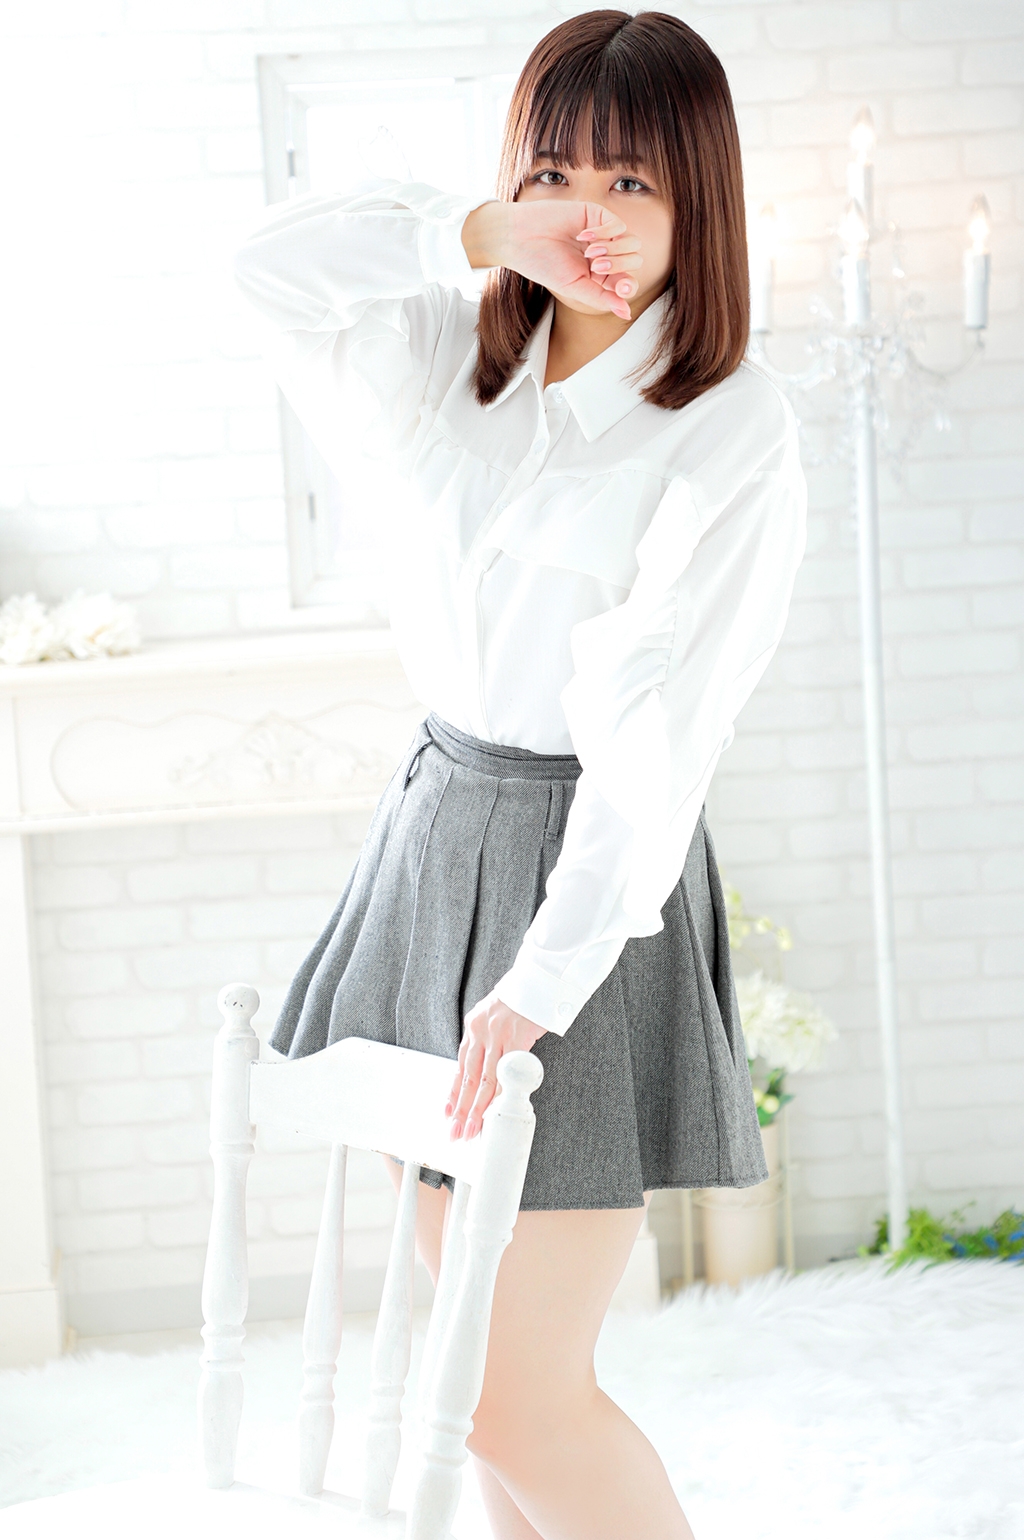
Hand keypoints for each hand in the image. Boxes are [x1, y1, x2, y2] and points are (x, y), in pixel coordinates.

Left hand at [446, 991, 546, 1140]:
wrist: (540, 978)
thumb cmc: (522, 999)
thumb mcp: (494, 1016)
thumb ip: (489, 1040)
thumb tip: (487, 1070)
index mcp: (473, 1026)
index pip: (460, 1067)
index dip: (454, 1093)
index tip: (448, 1114)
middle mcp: (480, 1030)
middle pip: (469, 1078)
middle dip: (462, 1109)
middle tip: (456, 1132)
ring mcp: (498, 1034)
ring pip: (486, 1080)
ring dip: (478, 1109)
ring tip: (472, 1130)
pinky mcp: (518, 1036)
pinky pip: (508, 1072)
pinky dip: (504, 1094)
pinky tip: (499, 1110)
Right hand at [462, 199, 642, 321]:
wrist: (520, 238)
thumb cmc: (543, 266)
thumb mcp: (574, 287)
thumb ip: (602, 299)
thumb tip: (627, 313)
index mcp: (599, 277)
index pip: (627, 281)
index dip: (628, 285)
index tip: (619, 287)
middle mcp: (604, 255)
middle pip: (633, 261)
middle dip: (619, 266)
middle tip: (594, 267)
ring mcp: (602, 234)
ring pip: (631, 243)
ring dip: (614, 251)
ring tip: (590, 254)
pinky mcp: (596, 215)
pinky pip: (618, 225)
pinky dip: (605, 233)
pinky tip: (583, 236)